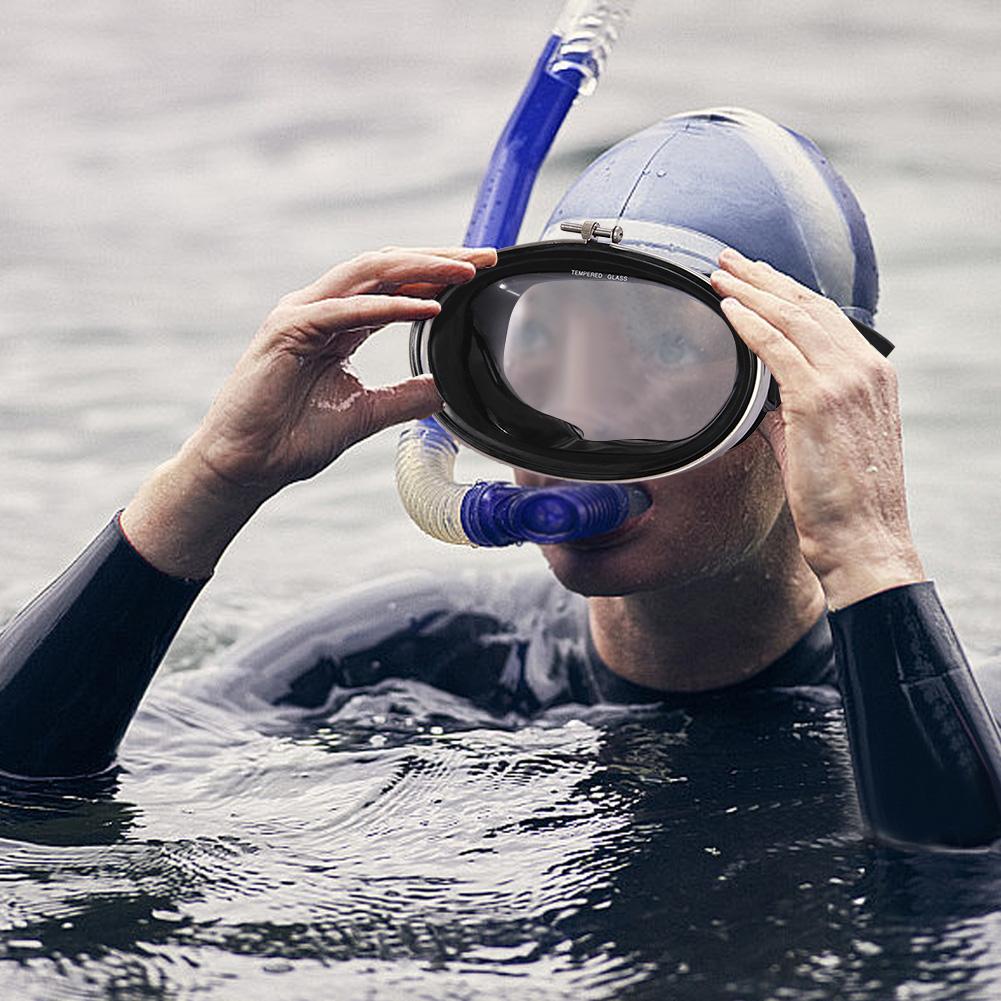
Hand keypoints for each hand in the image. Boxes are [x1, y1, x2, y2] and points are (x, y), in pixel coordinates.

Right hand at [121, 245, 495, 577]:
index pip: (394, 283)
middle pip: (386, 266)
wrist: (247, 465)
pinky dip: (389, 306)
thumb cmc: (293, 438)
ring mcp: (301, 315)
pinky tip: (426, 307)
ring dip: (420, 269)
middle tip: (484, 256)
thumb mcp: (366, 412)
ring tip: (464, 271)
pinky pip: (346, 310)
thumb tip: (443, 388)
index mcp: (338, 322)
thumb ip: (404, 397)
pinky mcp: (287, 331)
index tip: (481, 271)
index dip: (437, 274)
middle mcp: (320, 309)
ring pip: (368, 274)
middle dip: (438, 258)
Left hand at [709, 247, 925, 609]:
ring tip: (719, 273)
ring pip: (792, 319)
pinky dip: (751, 324)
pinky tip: (728, 308)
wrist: (865, 540)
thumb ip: (794, 411)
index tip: (757, 277)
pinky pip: (778, 349)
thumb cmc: (841, 503)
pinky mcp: (820, 400)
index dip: (786, 293)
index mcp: (871, 376)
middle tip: (729, 259)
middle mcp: (864, 370)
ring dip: (751, 292)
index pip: (824, 319)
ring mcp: (846, 382)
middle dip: (764, 279)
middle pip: (807, 307)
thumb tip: (760, 399)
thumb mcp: (820, 444)